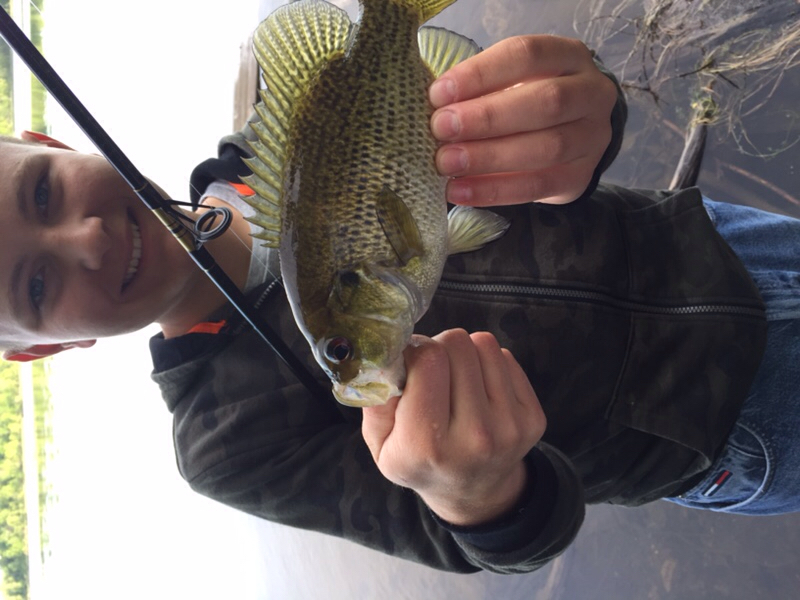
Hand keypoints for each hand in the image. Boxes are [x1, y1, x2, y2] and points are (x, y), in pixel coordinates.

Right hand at [361, 329, 545, 526]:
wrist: (472, 493)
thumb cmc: (419, 461)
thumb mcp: (380, 444)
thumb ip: (375, 399)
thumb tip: (388, 356)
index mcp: (427, 443)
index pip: (427, 360)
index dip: (414, 351)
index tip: (410, 364)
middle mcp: (474, 435)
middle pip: (456, 345)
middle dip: (439, 348)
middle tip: (432, 372)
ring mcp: (510, 426)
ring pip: (483, 344)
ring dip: (465, 354)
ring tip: (456, 379)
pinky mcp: (533, 418)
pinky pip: (506, 358)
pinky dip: (487, 365)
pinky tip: (478, 390)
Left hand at [429, 35, 617, 204]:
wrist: (570, 137)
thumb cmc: (526, 100)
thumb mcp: (510, 82)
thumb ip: (480, 90)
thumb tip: (434, 107)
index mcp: (569, 57)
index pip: (527, 55)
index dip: (481, 73)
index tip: (439, 93)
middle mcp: (591, 94)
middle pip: (545, 102)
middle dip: (487, 117)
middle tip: (441, 128)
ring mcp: (591, 139)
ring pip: (546, 147)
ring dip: (489, 156)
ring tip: (446, 163)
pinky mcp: (579, 178)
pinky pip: (537, 187)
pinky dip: (493, 191)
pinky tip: (459, 191)